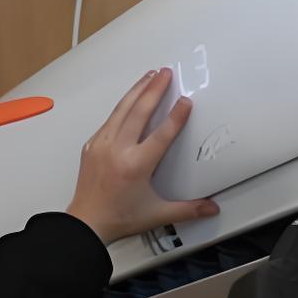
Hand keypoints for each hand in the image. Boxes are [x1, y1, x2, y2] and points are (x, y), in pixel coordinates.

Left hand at [66, 68, 219, 244]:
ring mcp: (102, 145)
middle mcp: (117, 151)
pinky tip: (129, 99)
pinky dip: (121, 106)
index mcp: (135, 166)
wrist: (86, 224)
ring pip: (121, 110)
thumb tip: (211, 209)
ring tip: (150, 76)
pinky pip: (109, 120)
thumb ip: (188, 209)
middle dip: (155, 90)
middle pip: (139, 112)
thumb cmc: (118, 218)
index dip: (175, 116)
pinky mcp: (91, 146)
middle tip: (166, 74)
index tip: (185, 101)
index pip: (161, 135)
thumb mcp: (158, 214)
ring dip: (137, 91)